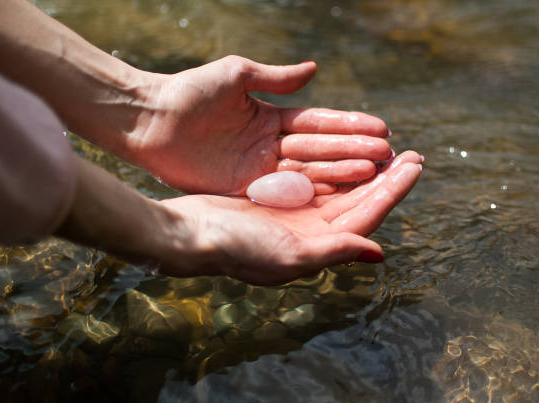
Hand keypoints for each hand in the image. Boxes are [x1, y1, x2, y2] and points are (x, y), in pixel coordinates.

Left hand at [128, 56, 391, 194]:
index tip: (382, 130)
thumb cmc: (188, 93)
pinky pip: (284, 193)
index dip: (350, 127)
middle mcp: (271, 145)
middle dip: (355, 153)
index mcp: (272, 116)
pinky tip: (339, 196)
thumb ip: (275, 78)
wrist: (148, 122)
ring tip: (375, 176)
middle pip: (320, 150)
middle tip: (391, 157)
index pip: (319, 123)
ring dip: (341, 174)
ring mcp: (259, 170)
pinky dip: (311, 195)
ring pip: (308, 173)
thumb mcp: (236, 76)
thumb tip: (315, 70)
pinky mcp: (244, 189)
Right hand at [158, 151, 421, 284]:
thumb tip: (379, 253)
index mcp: (319, 245)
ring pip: (341, 188)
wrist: (190, 234)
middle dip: (387, 177)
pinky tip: (346, 150)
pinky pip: (316, 178)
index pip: (367, 215)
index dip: (393, 191)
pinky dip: (334, 164)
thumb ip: (334, 251)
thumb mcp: (289, 253)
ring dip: (364, 169)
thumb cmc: (235, 248)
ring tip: (388, 147)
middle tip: (413, 153)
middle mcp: (312, 231)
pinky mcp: (278, 198)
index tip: (415, 165)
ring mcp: (295, 214)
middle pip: (359, 200)